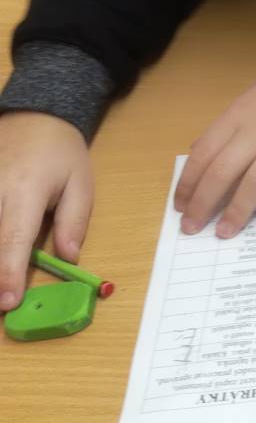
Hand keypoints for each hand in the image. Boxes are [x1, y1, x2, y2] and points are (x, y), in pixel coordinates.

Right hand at [0, 112, 92, 310]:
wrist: (32, 117)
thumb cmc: (60, 152)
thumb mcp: (80, 183)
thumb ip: (74, 222)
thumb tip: (69, 258)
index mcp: (24, 192)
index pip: (13, 239)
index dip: (9, 273)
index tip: (7, 302)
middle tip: (1, 304)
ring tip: (2, 286)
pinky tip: (0, 261)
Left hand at [174, 36, 255, 238]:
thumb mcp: (253, 96)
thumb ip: (228, 125)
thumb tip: (200, 153)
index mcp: (241, 113)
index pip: (204, 153)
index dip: (188, 183)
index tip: (181, 206)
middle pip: (224, 171)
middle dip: (204, 204)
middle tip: (193, 228)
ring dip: (238, 210)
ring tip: (226, 232)